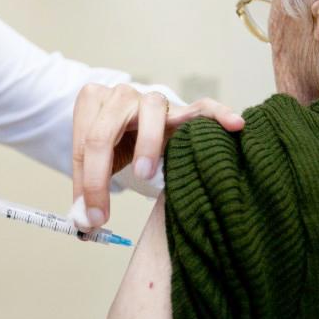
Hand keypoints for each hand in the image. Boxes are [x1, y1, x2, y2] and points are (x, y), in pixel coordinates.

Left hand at [72, 83, 242, 229]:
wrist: (136, 118)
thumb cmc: (115, 141)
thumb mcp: (94, 162)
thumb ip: (88, 190)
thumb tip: (83, 223)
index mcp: (91, 101)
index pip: (83, 144)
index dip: (86, 184)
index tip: (92, 219)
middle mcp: (120, 94)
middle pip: (105, 130)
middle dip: (101, 174)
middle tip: (104, 212)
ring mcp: (153, 99)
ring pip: (151, 112)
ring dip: (147, 144)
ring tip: (145, 174)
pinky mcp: (183, 109)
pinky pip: (202, 107)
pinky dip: (218, 115)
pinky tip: (234, 125)